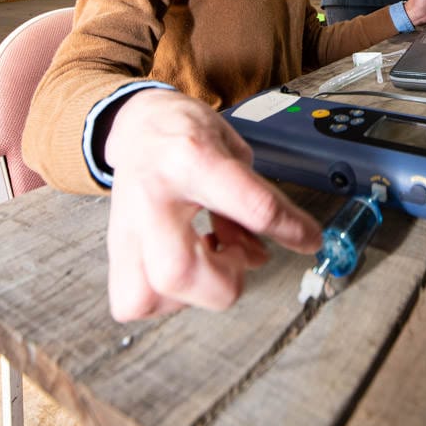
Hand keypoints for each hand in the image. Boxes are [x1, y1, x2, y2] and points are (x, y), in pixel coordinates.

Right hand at [104, 89, 321, 320]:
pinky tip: (184, 268)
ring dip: (193, 294)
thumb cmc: (186, 133)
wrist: (138, 124)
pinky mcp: (116, 248)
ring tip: (208, 259)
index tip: (310, 239)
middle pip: (178, 271)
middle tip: (238, 257)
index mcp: (191, 159)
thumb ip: (252, 199)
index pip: (251, 206)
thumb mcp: (231, 149)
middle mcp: (153, 196)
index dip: (289, 228)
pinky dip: (166, 299)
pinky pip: (135, 300)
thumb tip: (260, 254)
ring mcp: (127, 226)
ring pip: (149, 295)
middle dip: (223, 282)